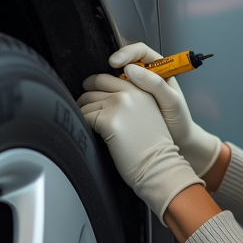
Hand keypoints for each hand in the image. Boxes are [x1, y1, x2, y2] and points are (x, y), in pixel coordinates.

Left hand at [78, 66, 202, 223]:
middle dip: (85, 97)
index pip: (107, 77)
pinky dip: (83, 125)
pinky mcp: (108, 120)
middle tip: (83, 110)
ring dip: (83, 113)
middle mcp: (130, 92)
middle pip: (93, 85)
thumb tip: (101, 95)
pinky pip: (84, 116)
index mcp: (140, 89)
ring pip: (86, 102)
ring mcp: (118, 105)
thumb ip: (130, 100)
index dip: (94, 85)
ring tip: (89, 125)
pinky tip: (92, 133)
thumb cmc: (152, 146)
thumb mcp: (147, 113)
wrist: (159, 165)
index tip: (89, 94)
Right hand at [82, 42, 222, 176]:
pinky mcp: (128, 101)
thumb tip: (130, 69)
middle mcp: (146, 75)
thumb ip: (155, 84)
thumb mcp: (172, 101)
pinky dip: (105, 95)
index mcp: (159, 68)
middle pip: (123, 62)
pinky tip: (99, 101)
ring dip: (103, 81)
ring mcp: (136, 88)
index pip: (139, 51)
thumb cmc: (179, 120)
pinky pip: (114, 92)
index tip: (114, 63)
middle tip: (97, 77)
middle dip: (107, 67)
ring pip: (116, 77)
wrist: (179, 140)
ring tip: (92, 88)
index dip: (125, 53)